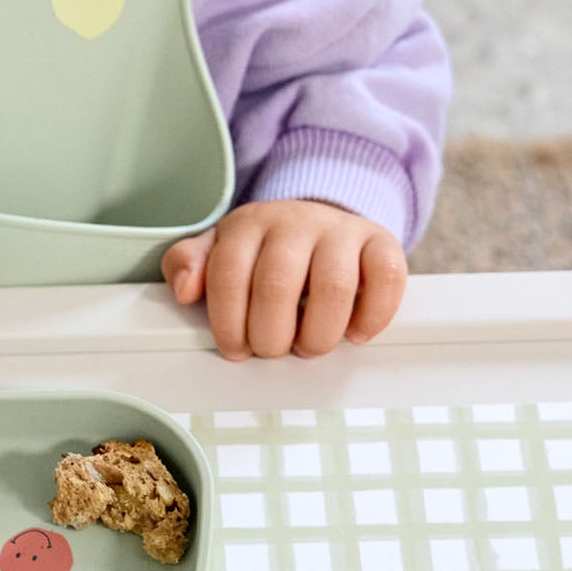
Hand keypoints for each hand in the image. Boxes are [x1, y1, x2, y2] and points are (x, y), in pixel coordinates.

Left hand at [161, 198, 407, 360]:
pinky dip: (373, 316)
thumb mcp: (219, 248)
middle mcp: (295, 221)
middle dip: (270, 335)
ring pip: (333, 287)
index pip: (229, 274)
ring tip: (308, 346)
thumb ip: (189, 264)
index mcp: (249, 224)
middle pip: (278, 285)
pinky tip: (355, 334)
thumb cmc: (265, 248)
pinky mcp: (381, 243)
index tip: (235, 348)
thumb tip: (184, 289)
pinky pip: (387, 278)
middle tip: (271, 350)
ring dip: (318, 334)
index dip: (228, 322)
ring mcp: (341, 230)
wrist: (320, 220)